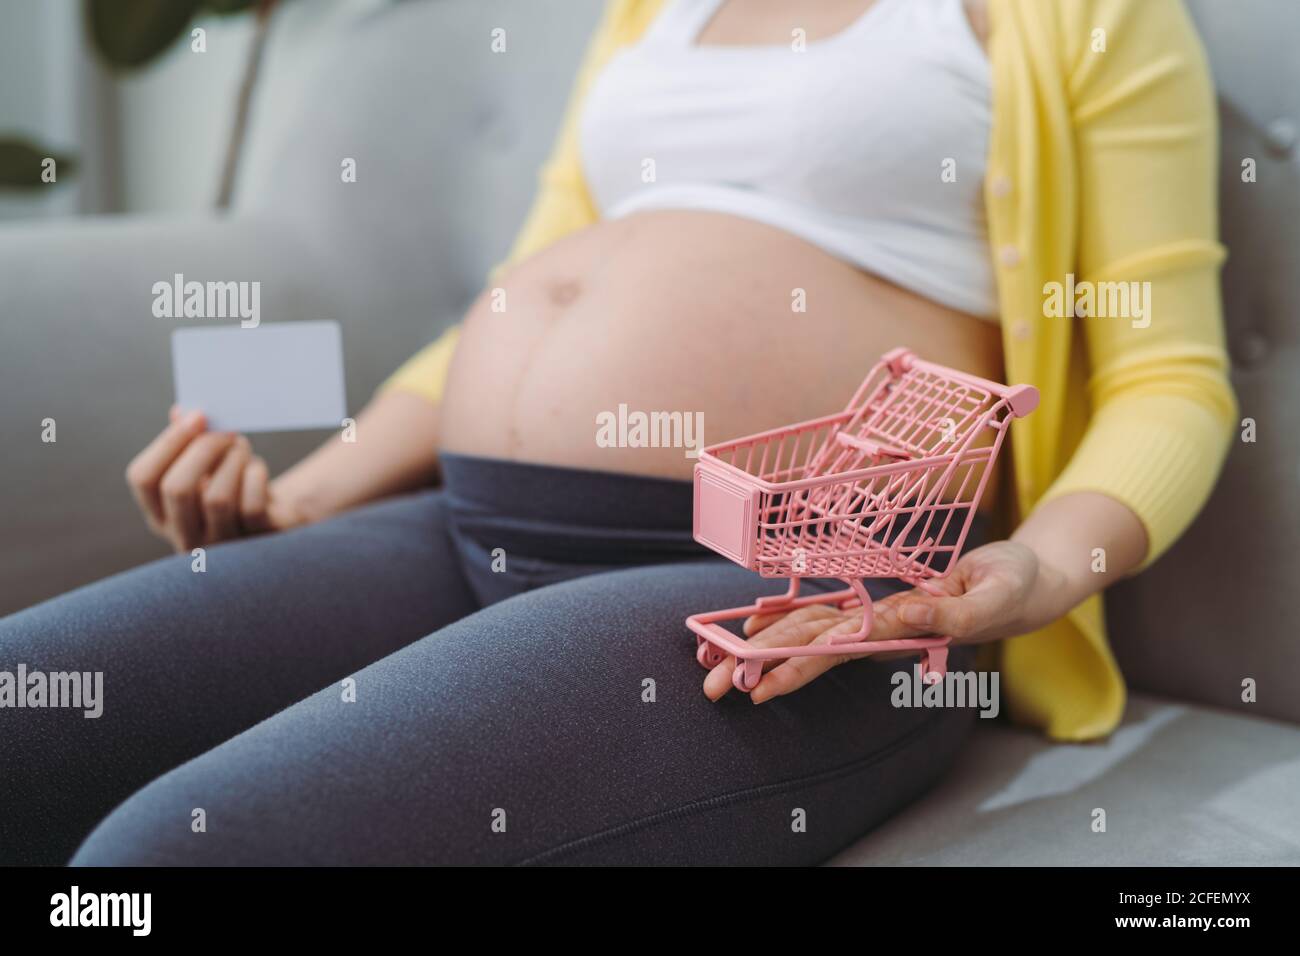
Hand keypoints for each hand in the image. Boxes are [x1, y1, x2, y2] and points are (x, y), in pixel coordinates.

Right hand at [125, 407, 306, 551]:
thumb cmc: (232, 483)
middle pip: (177, 489)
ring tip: (242, 448)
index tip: (196, 416)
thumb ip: (189, 439)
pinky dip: (256, 478)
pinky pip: (252, 508)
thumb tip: (182, 413)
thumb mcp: (206, 464)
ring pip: (217, 499)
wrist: (274, 518)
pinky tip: (257, 470)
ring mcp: (220, 546)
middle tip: (226, 430)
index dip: (168, 442)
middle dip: (204, 448)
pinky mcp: (255, 543)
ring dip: (233, 461)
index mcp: (160, 515)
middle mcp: (184, 536)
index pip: (143, 478)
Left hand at [703, 540, 1057, 703]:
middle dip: (760, 666)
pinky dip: (790, 615)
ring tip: (716, 661)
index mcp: (903, 632)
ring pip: (811, 631)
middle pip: (809, 648)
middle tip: (712, 687)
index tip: (757, 687)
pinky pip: (828, 610)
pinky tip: (758, 622)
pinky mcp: (881, 602)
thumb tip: (900, 614)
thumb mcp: (990, 595)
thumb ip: (948, 612)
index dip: (795, 667)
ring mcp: (878, 618)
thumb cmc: (1013, 588)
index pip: (837, 652)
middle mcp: (881, 630)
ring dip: (764, 646)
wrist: (1026, 582)